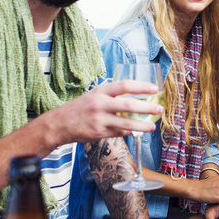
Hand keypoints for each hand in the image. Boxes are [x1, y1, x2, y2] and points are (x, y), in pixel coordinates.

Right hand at [46, 79, 162, 146]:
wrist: (60, 124)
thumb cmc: (80, 108)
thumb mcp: (94, 95)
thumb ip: (112, 96)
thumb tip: (135, 97)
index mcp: (100, 91)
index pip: (124, 86)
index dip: (141, 86)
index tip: (154, 88)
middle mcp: (100, 104)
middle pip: (128, 105)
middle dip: (147, 107)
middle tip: (159, 109)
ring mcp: (100, 120)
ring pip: (126, 123)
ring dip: (142, 125)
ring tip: (152, 126)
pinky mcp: (99, 133)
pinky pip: (119, 133)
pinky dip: (128, 132)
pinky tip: (134, 131)